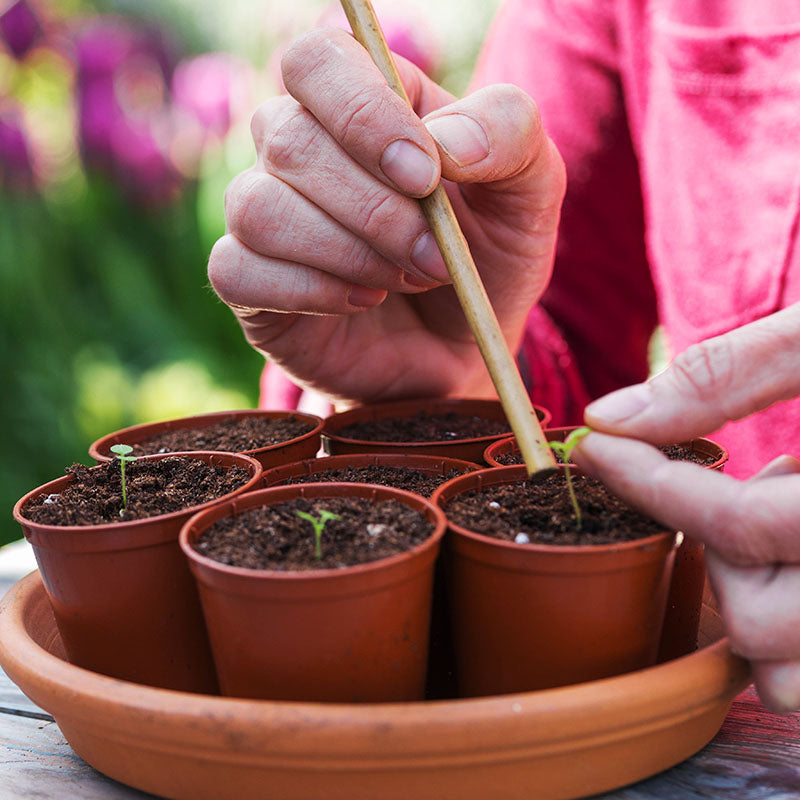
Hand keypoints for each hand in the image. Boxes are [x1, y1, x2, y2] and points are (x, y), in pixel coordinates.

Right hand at [208, 27, 564, 403]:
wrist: (460, 348)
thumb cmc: (487, 259)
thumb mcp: (529, 192)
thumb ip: (510, 134)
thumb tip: (446, 141)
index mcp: (362, 103)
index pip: (317, 60)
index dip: (363, 112)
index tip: (425, 177)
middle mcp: (298, 149)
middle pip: (287, 137)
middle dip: (374, 210)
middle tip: (435, 258)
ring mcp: (264, 215)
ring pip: (259, 207)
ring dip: (346, 253)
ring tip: (403, 280)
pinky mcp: (246, 281)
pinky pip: (235, 269)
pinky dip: (309, 292)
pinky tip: (359, 303)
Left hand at [573, 304, 799, 710]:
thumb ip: (726, 374)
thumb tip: (612, 416)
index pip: (736, 523)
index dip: (648, 483)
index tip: (596, 450)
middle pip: (757, 622)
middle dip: (719, 556)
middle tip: (755, 485)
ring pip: (786, 679)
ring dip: (760, 605)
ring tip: (794, 528)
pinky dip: (794, 640)